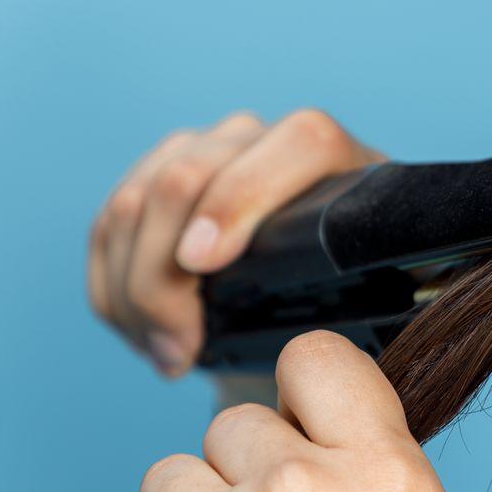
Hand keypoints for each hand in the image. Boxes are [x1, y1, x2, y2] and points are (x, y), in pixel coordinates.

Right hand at [88, 109, 384, 375]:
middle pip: (187, 176)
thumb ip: (384, 291)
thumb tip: (359, 322)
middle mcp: (261, 139)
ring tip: (169, 353)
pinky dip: (113, 291)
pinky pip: (107, 228)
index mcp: (336, 158)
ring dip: (134, 292)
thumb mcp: (381, 298)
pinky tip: (145, 334)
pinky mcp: (151, 179)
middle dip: (164, 273)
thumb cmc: (356, 299)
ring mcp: (200, 152)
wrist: (315, 290)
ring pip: (134, 204)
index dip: (238, 199)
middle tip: (180, 347)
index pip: (294, 144)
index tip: (203, 264)